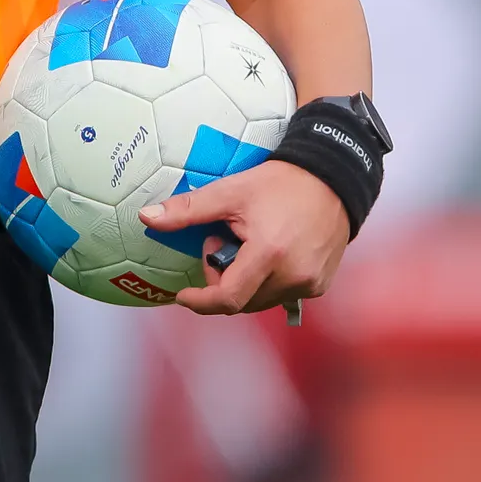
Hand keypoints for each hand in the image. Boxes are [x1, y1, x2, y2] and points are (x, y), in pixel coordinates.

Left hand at [140, 159, 348, 315]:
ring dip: (243, 283)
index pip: (228, 298)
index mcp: (269, 254)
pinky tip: (266, 254)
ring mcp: (310, 283)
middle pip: (242, 301)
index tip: (183, 294)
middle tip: (221, 243)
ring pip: (261, 300)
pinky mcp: (320, 284)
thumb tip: (147, 217)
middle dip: (221, 281)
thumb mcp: (231, 192)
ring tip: (245, 245)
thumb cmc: (281, 184)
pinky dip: (265, 282)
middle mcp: (293, 276)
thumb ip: (188, 209)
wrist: (333, 179)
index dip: (201, 301)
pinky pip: (282, 294)